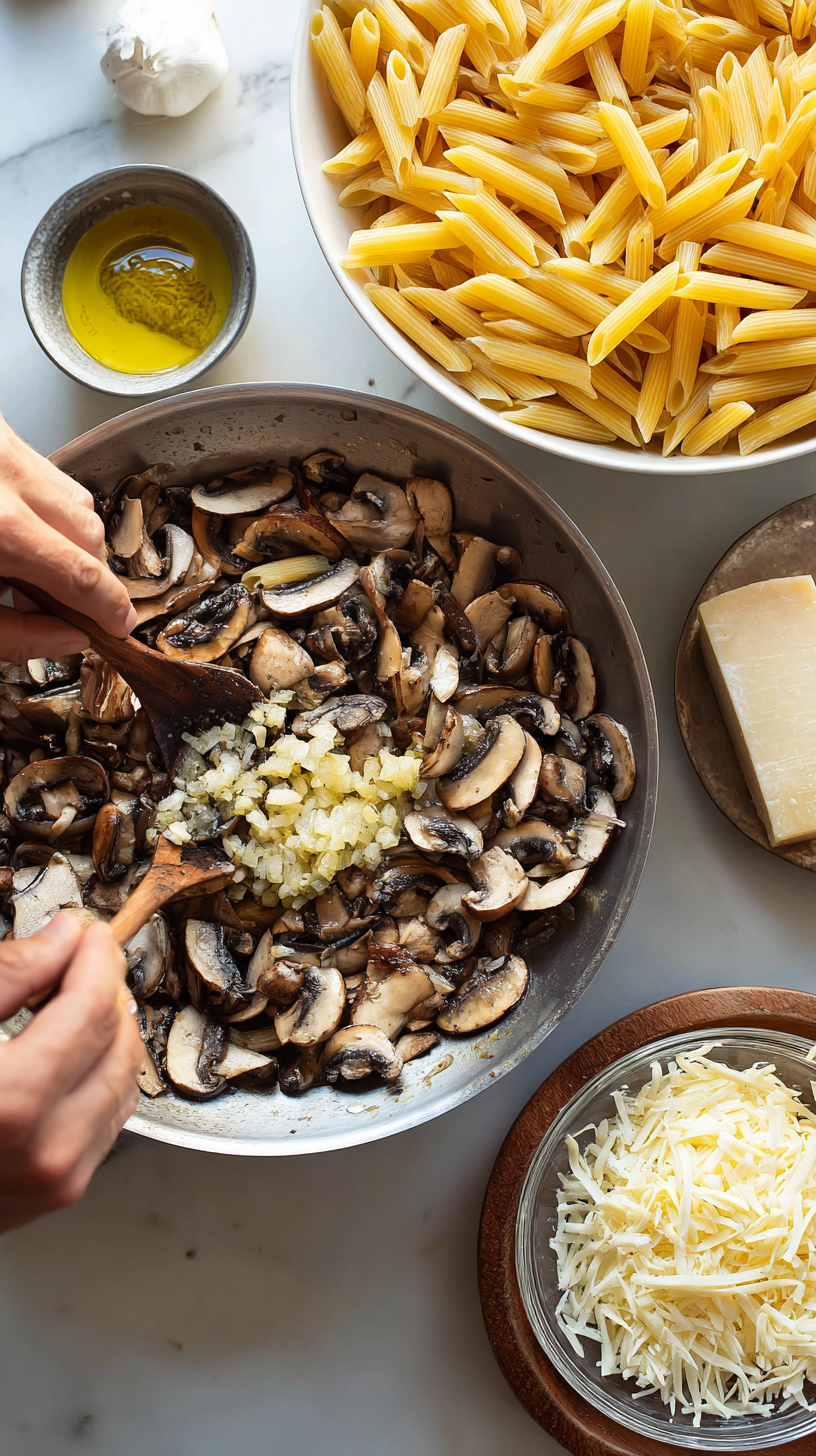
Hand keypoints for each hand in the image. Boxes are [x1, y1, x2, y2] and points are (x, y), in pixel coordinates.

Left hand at [0, 415, 136, 662]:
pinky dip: (48, 507)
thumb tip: (68, 640)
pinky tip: (17, 524)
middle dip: (85, 572)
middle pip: (89, 534)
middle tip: (56, 599)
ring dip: (70, 537)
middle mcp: (7, 478)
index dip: (110, 608)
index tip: (117, 626)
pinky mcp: (4, 435)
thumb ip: (14, 633)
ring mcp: (6, 448)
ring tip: (30, 560)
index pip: (83, 575)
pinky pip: (52, 476)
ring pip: (78, 501)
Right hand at [0, 914, 142, 1234]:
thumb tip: (58, 941)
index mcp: (8, 1102)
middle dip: (107, 990)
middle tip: (82, 960)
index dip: (97, 960)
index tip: (88, 935)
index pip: (90, 1010)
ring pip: (124, 1080)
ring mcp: (55, 1177)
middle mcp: (40, 1148)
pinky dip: (103, 1075)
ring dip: (110, 1032)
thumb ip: (6, 977)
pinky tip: (72, 1053)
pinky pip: (111, 1118)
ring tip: (76, 1003)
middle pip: (116, 1042)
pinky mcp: (60, 1191)